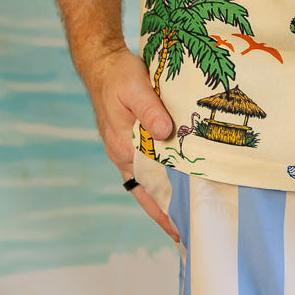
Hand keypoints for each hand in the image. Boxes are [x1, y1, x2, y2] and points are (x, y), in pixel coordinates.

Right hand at [81, 44, 180, 241]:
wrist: (103, 63)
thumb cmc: (119, 75)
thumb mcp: (136, 87)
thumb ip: (150, 110)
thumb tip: (166, 132)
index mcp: (123, 146)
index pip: (146, 188)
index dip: (163, 210)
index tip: (180, 230)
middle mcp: (123, 153)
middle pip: (147, 191)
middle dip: (166, 211)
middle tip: (190, 232)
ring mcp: (125, 148)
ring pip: (148, 180)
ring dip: (165, 195)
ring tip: (188, 213)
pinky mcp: (129, 138)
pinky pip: (146, 165)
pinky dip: (160, 176)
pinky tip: (175, 179)